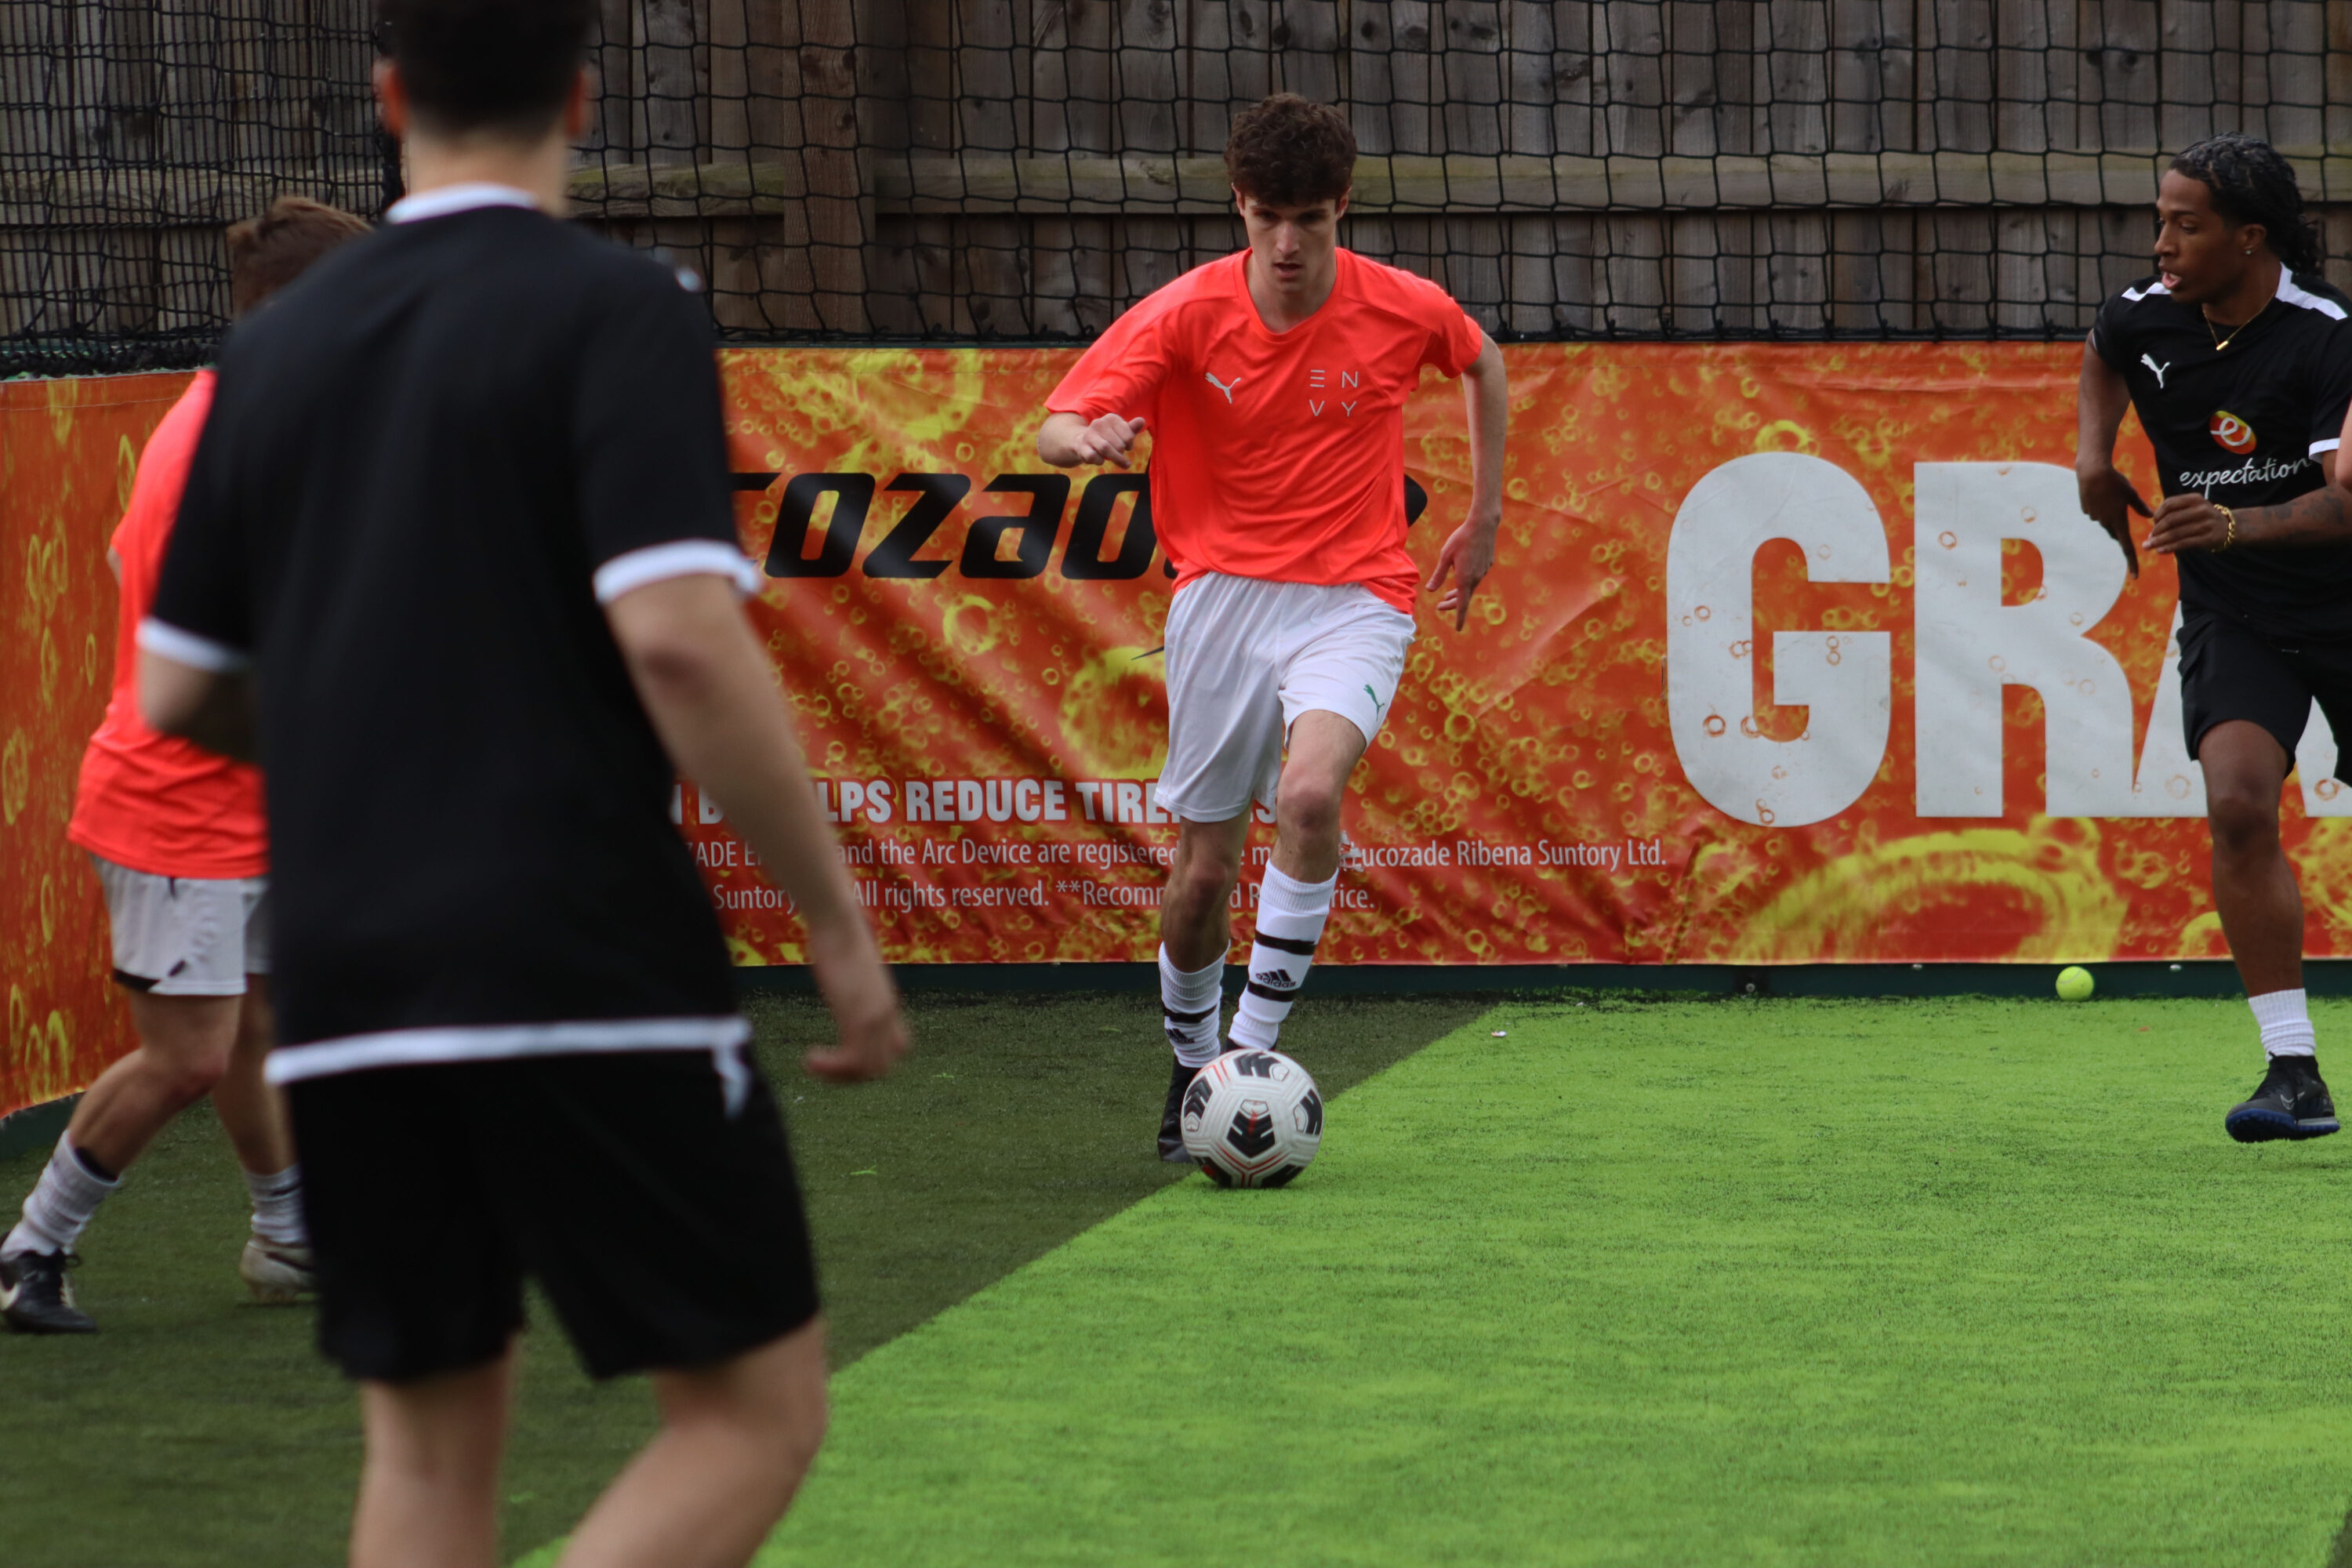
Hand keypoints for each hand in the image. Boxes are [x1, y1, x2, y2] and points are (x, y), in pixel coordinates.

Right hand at [800, 925, 908, 1083]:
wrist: (838, 921)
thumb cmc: (839, 936)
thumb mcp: (853, 968)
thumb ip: (854, 982)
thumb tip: (843, 970)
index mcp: (888, 1003)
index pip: (899, 1048)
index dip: (875, 1059)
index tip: (844, 1054)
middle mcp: (887, 1014)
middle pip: (883, 1066)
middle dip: (852, 1075)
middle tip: (823, 1067)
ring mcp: (875, 1017)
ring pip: (870, 1070)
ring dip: (838, 1076)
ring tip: (812, 1065)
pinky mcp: (858, 1017)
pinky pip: (853, 1060)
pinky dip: (830, 1068)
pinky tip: (809, 1060)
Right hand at [1069, 414, 1147, 467]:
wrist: (1082, 441)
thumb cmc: (1107, 437)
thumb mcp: (1121, 432)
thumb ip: (1132, 428)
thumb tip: (1141, 421)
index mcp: (1111, 418)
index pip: (1128, 436)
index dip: (1130, 444)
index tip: (1127, 446)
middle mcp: (1099, 423)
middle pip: (1118, 445)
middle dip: (1121, 453)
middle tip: (1121, 455)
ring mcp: (1089, 434)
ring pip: (1105, 449)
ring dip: (1115, 459)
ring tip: (1122, 464)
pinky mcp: (1081, 445)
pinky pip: (1093, 456)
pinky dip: (1099, 461)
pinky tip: (1101, 460)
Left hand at [1426, 515, 1497, 630]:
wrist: (1483, 525)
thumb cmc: (1461, 538)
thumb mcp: (1446, 556)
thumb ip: (1439, 574)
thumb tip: (1431, 590)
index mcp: (1465, 578)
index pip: (1462, 603)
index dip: (1459, 617)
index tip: (1458, 629)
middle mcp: (1476, 577)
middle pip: (1465, 598)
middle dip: (1452, 604)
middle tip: (1439, 607)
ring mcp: (1483, 571)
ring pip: (1470, 588)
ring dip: (1459, 593)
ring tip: (1447, 596)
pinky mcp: (1487, 565)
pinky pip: (1476, 578)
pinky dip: (1466, 582)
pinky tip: (1461, 576)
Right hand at [2075, 463, 2146, 577]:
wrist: (2092, 471)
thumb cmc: (2115, 481)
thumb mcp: (2131, 493)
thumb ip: (2140, 507)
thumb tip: (2151, 516)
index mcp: (2119, 520)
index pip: (2126, 546)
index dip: (2132, 562)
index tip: (2135, 575)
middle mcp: (2105, 522)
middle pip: (2115, 531)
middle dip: (2120, 526)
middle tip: (2122, 509)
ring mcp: (2094, 516)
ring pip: (2105, 520)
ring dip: (2110, 513)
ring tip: (2110, 494)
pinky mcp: (2086, 509)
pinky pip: (2096, 512)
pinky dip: (2100, 506)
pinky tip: (2100, 494)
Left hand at [2146, 491, 2233, 554]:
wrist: (2228, 527)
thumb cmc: (2202, 518)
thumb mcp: (2192, 508)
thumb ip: (2174, 512)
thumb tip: (2152, 526)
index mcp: (2195, 499)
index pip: (2170, 504)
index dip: (2157, 514)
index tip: (2152, 523)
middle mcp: (2202, 509)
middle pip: (2171, 519)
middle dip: (2156, 530)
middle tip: (2148, 538)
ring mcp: (2206, 524)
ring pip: (2176, 533)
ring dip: (2159, 541)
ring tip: (2148, 546)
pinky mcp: (2208, 538)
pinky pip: (2184, 543)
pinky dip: (2170, 547)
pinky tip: (2160, 551)